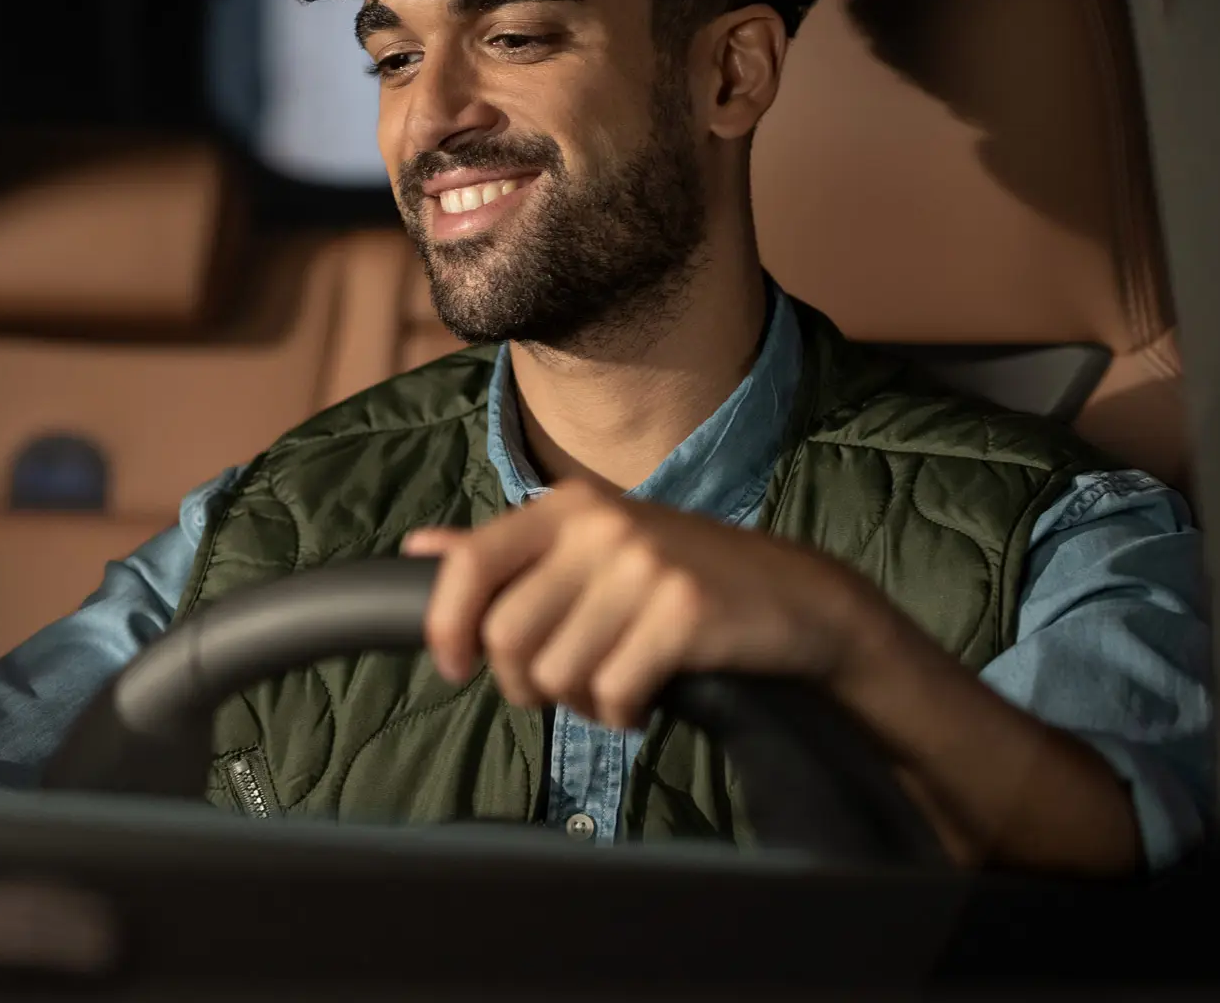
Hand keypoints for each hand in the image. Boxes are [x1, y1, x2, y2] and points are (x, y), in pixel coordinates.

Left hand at [400, 478, 884, 728]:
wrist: (800, 600)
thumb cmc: (679, 578)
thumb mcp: (589, 547)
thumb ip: (504, 551)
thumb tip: (418, 547)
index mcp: (566, 505)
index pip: (471, 564)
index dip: (447, 625)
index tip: (455, 666)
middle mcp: (599, 524)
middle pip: (508, 636)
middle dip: (524, 683)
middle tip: (565, 687)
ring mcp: (644, 565)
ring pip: (558, 673)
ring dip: (581, 701)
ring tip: (617, 683)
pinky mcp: (684, 611)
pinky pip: (613, 694)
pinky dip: (624, 714)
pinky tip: (648, 696)